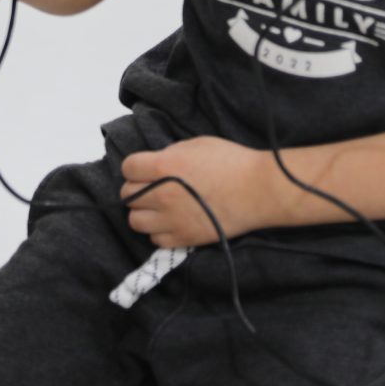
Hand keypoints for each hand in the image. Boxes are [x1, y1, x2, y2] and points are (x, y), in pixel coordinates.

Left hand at [119, 136, 282, 247]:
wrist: (257, 190)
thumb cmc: (231, 162)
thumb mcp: (196, 145)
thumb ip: (170, 154)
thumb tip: (156, 164)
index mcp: (163, 166)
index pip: (127, 168)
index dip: (135, 167)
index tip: (143, 169)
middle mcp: (161, 195)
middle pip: (127, 195)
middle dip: (137, 189)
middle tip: (151, 188)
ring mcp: (172, 220)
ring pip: (135, 221)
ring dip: (143, 213)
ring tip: (157, 208)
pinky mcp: (184, 239)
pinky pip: (156, 240)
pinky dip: (159, 232)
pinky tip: (171, 222)